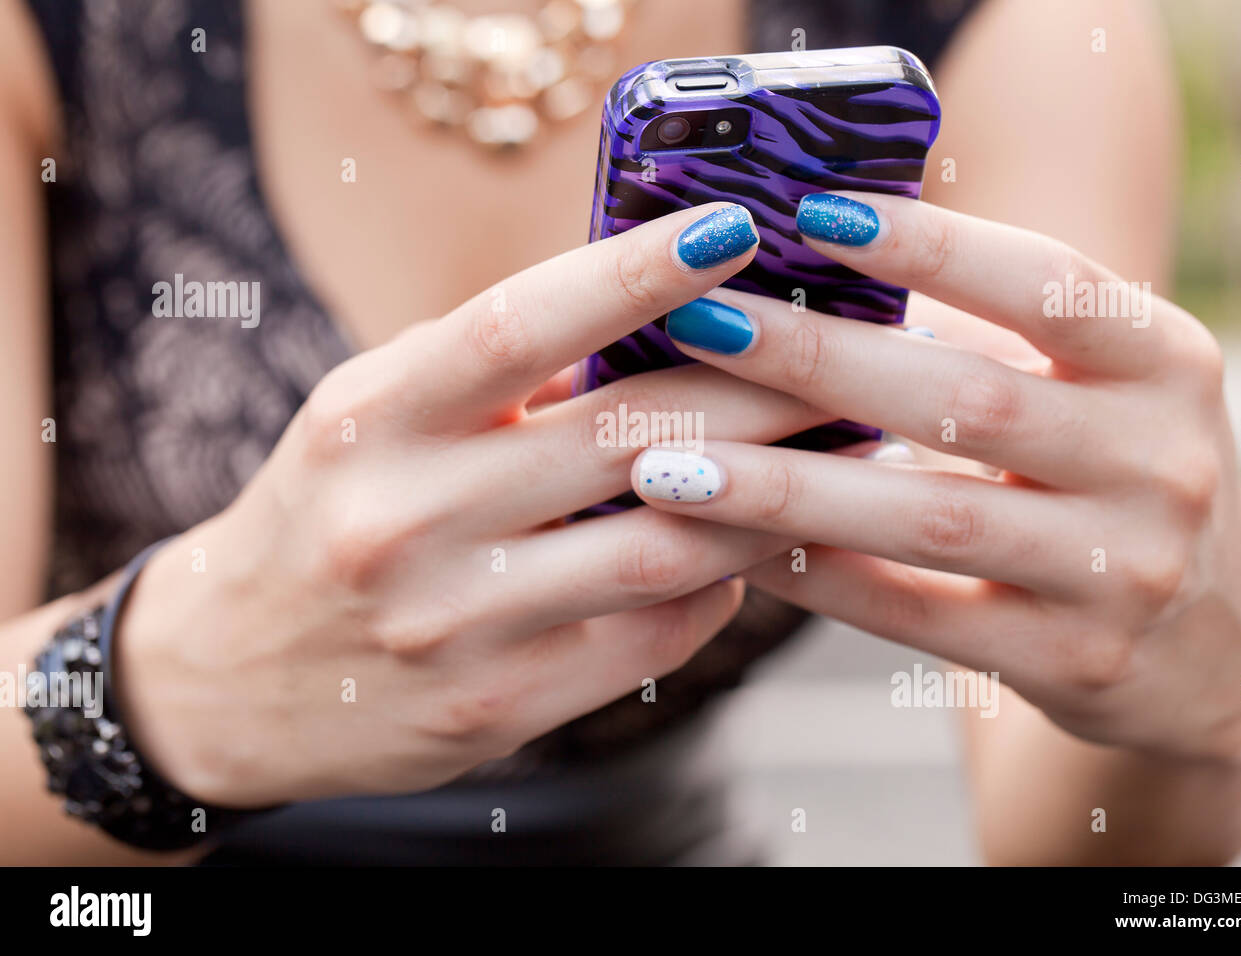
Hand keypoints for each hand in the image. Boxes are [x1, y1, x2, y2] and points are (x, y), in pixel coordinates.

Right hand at [113, 203, 819, 807]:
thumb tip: (659, 330)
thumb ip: (495, 378)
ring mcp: (452, 627)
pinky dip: (716, 590)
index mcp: (372, 419)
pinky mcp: (493, 710)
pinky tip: (747, 553)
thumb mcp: (374, 418)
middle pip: (625, 441)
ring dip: (766, 500)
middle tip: (844, 357)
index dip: (635, 272)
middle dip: (760, 394)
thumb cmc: (325, 514)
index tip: (734, 228)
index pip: (519, 324)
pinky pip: (648, 642)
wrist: (227, 677)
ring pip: (660, 550)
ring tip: (836, 455)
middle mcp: (405, 521)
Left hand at [632, 191, 1240, 763]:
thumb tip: (812, 271)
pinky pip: (917, 616)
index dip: (930, 246)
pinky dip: (819, 577)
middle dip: (817, 359)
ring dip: (788, 489)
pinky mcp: (1072, 661)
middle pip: (969, 399)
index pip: (1047, 283)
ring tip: (672, 463)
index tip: (809, 212)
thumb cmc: (1111, 475)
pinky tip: (733, 550)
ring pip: (930, 520)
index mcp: (1166, 362)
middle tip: (699, 323)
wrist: (1211, 646)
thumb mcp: (1096, 387)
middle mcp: (1162, 462)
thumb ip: (987, 337)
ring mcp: (1122, 571)